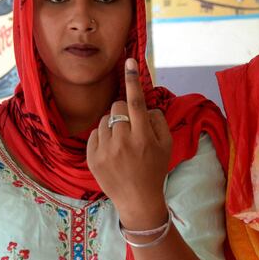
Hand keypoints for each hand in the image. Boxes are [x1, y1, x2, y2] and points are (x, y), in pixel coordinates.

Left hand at [88, 58, 172, 228]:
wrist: (137, 199)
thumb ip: (158, 121)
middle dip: (125, 111)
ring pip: (105, 120)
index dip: (132, 79)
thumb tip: (144, 107)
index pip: (136, 101)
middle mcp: (123, 141)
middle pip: (118, 107)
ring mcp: (105, 150)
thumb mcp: (167, 144)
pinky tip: (112, 150)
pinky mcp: (92, 158)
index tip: (128, 61)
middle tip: (132, 126)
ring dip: (113, 125)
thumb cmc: (155, 169)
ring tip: (121, 142)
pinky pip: (95, 133)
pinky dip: (103, 137)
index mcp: (143, 136)